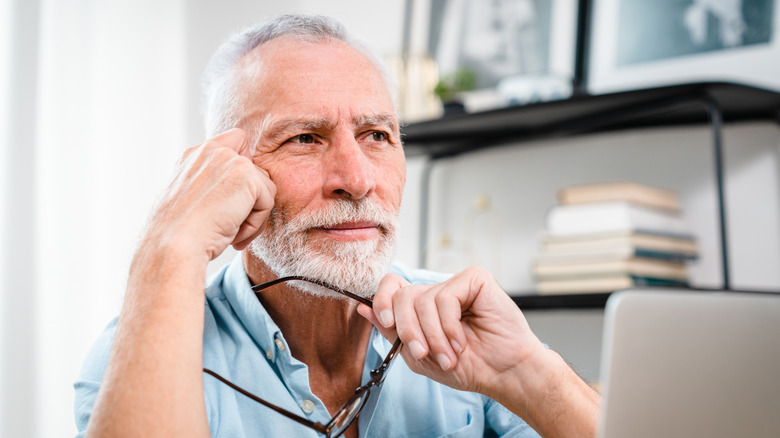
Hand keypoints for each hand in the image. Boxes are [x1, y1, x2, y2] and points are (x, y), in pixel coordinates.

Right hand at [149, 128, 275, 260]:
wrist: (174, 245)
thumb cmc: (180, 234)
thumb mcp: (192, 201)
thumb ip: (214, 185)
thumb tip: (244, 194)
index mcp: (193, 156)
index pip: (235, 141)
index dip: (244, 168)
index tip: (230, 199)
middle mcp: (211, 151)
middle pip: (256, 170)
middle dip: (251, 201)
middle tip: (233, 225)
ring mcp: (229, 159)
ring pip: (265, 188)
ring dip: (253, 216)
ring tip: (231, 233)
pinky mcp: (246, 175)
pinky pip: (268, 202)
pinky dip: (256, 225)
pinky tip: (235, 235)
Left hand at [358, 266, 546, 396]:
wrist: (503, 373)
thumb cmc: (468, 365)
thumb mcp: (419, 355)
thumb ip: (392, 331)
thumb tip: (363, 308)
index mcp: (422, 306)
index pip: (390, 286)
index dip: (382, 300)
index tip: (386, 321)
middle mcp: (437, 290)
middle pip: (401, 295)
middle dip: (408, 330)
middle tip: (422, 353)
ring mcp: (456, 283)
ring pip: (422, 300)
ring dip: (433, 336)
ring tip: (450, 354)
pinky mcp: (474, 279)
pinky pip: (445, 298)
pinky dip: (449, 326)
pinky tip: (462, 341)